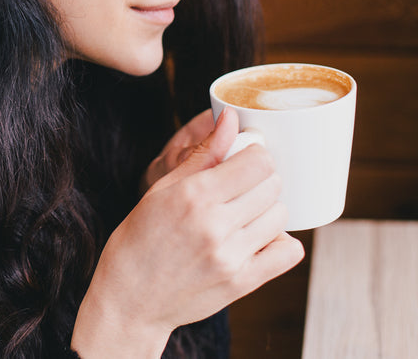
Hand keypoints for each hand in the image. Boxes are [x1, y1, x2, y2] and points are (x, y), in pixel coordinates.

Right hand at [72, 108, 304, 357]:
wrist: (129, 299)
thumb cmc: (138, 241)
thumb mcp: (161, 189)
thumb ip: (202, 154)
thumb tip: (230, 118)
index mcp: (194, 195)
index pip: (257, 161)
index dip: (254, 155)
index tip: (243, 160)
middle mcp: (215, 225)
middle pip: (272, 185)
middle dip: (261, 180)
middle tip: (240, 188)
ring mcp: (231, 256)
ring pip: (281, 215)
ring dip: (267, 210)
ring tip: (243, 215)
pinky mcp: (242, 282)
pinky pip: (288, 252)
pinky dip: (280, 241)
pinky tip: (257, 239)